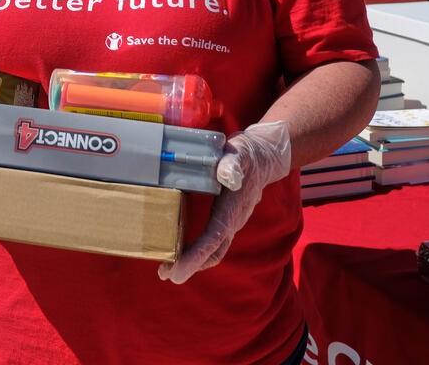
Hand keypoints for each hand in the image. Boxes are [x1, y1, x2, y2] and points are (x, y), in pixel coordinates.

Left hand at [158, 121, 290, 284]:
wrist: (263, 157)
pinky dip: (197, 251)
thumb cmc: (246, 155)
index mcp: (232, 209)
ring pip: (213, 250)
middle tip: (165, 274)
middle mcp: (232, 221)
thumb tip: (228, 177)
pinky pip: (212, 241)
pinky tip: (179, 250)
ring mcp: (230, 222)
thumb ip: (232, 165)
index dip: (195, 256)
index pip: (213, 238)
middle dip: (190, 266)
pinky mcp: (226, 219)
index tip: (178, 271)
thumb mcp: (238, 154)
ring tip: (167, 269)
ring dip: (192, 262)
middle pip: (212, 252)